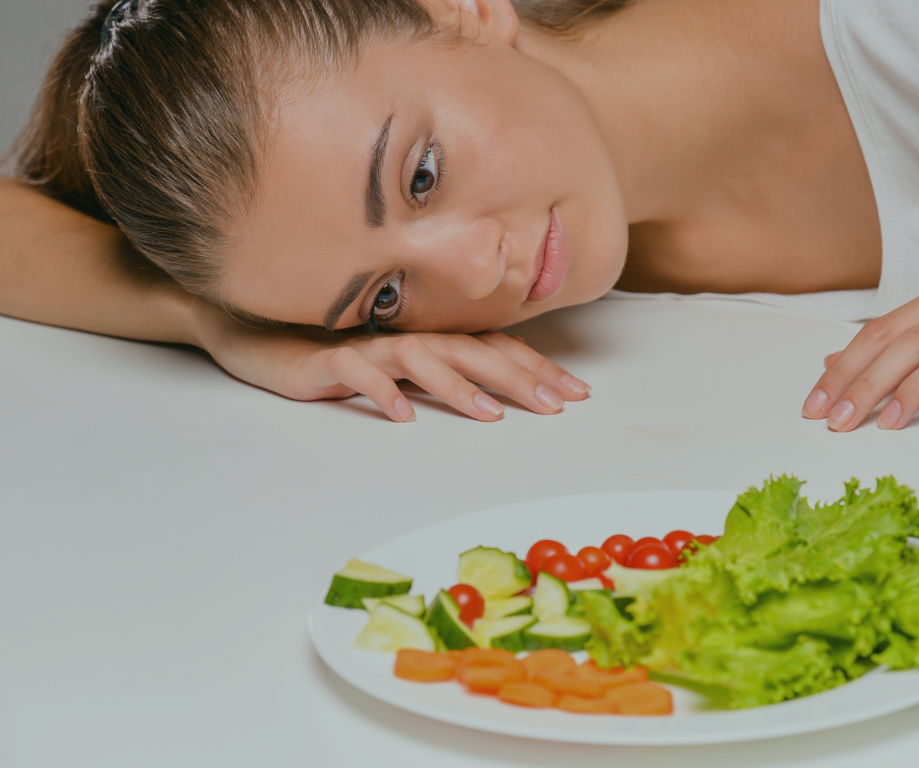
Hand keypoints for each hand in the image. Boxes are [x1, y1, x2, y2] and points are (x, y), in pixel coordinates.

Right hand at [191, 307, 588, 422]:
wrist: (258, 328)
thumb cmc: (335, 348)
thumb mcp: (399, 364)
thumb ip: (441, 372)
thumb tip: (496, 395)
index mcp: (431, 336)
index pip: (496, 349)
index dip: (537, 368)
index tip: (576, 392)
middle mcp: (409, 335)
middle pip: (474, 352)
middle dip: (519, 378)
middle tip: (556, 406)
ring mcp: (370, 344)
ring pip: (424, 360)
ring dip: (458, 387)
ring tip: (489, 415)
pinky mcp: (329, 358)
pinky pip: (359, 373)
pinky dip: (382, 391)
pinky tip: (402, 415)